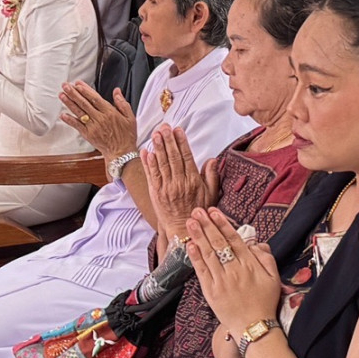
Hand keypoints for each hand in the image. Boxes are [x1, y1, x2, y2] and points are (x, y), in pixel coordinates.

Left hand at [60, 80, 138, 157]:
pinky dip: (69, 120)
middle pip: (84, 103)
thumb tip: (117, 91)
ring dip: (69, 103)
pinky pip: (77, 126)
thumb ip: (122, 103)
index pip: (95, 98)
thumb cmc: (126, 136)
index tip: (78, 83)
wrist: (122, 153)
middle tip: (66, 86)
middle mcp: (100, 119)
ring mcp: (93, 127)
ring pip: (79, 112)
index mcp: (110, 113)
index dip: (85, 90)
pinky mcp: (88, 135)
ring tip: (62, 95)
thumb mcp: (130, 117)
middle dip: (74, 93)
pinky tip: (63, 115)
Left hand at [145, 125, 218, 241]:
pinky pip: (152, 175)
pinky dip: (148, 163)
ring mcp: (166, 188)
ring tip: (155, 134)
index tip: (178, 130)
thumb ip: (212, 176)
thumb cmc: (198, 212)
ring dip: (158, 147)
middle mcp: (179, 183)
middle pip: (173, 157)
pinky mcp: (156, 193)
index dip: (182, 142)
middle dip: (168, 140)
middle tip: (164, 127)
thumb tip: (212, 159)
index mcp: (193, 181)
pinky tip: (146, 152)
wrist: (183, 231)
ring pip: (161, 164)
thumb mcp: (211, 194)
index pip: (187, 157)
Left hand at [184, 208, 283, 340]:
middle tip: (198, 210)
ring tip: (190, 221)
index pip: (234, 239)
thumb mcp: (273, 278)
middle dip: (207, 225)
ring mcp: (221, 281)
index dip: (222, 224)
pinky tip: (190, 245)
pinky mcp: (211, 291)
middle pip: (218, 243)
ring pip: (208, 254)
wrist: (253, 327)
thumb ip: (266, 258)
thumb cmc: (265, 302)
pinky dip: (195, 257)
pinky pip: (201, 271)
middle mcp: (234, 270)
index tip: (214, 211)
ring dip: (198, 236)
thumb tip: (255, 243)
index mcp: (250, 265)